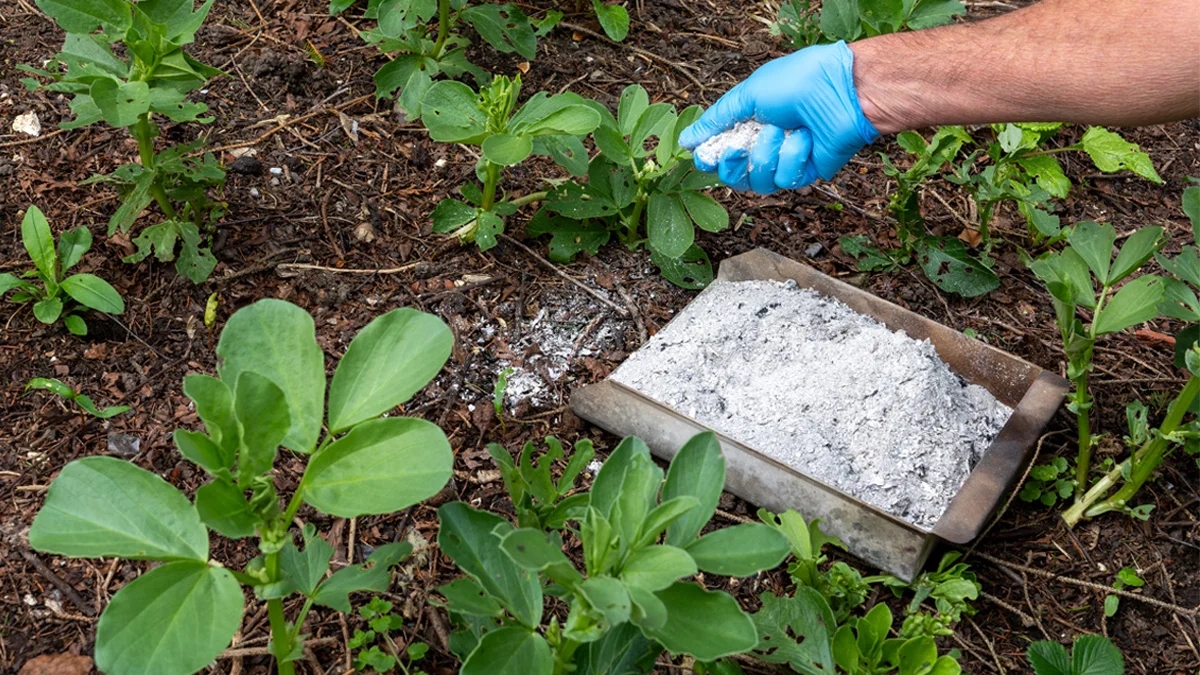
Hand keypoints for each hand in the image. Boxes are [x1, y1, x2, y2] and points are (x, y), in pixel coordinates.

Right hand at [679, 41, 879, 193]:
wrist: (841, 90)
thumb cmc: (798, 82)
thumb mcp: (747, 95)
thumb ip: (715, 120)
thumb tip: (686, 141)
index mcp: (748, 124)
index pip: (718, 155)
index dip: (711, 160)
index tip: (706, 156)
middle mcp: (764, 145)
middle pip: (734, 178)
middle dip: (734, 164)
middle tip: (741, 147)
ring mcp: (784, 161)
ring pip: (758, 183)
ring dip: (767, 155)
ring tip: (785, 130)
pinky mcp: (805, 172)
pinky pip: (785, 179)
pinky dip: (793, 157)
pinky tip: (806, 138)